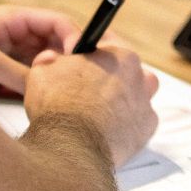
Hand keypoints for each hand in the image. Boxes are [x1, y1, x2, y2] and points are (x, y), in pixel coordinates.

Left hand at [0, 4, 80, 94]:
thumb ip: (17, 73)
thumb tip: (47, 86)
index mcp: (14, 19)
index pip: (57, 22)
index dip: (75, 37)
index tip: (81, 60)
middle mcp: (17, 34)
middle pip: (56, 44)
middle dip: (66, 60)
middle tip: (71, 81)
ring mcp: (11, 53)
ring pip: (45, 63)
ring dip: (52, 76)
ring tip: (57, 93)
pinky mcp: (4, 72)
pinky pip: (30, 78)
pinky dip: (38, 87)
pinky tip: (39, 99)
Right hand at [26, 47, 159, 166]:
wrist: (71, 147)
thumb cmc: (58, 106)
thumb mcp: (43, 72)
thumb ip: (50, 61)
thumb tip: (50, 58)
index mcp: (118, 54)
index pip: (108, 43)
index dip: (92, 52)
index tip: (84, 60)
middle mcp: (139, 75)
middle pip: (126, 69)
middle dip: (109, 76)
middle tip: (89, 89)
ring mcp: (145, 102)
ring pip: (137, 94)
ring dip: (123, 98)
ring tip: (100, 110)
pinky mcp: (147, 128)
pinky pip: (137, 121)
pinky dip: (125, 124)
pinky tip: (107, 129)